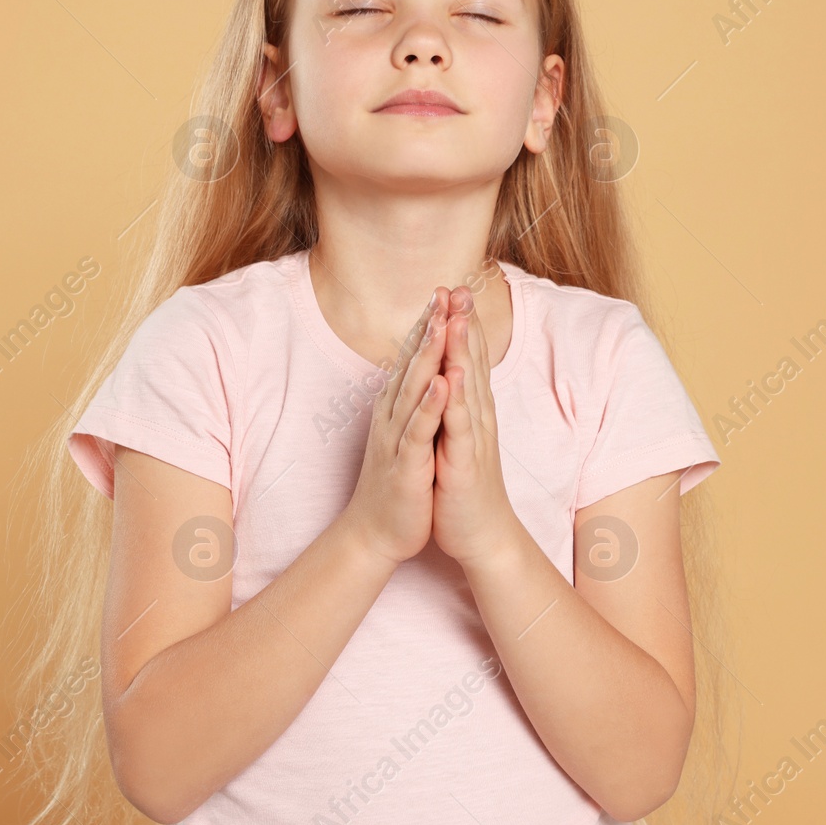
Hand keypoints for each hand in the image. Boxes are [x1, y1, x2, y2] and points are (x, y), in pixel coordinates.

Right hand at [344, 289, 449, 564]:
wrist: (377, 533)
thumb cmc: (399, 482)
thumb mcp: (407, 433)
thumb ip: (412, 401)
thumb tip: (421, 371)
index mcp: (397, 408)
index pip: (415, 359)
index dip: (430, 325)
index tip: (448, 292)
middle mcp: (393, 415)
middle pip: (413, 363)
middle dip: (430, 326)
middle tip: (446, 291)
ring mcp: (396, 438)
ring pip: (413, 389)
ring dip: (428, 355)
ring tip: (443, 322)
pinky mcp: (405, 464)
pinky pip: (418, 430)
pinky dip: (430, 405)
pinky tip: (444, 383)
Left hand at [431, 285, 518, 566]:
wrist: (481, 534)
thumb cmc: (464, 486)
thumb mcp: (457, 437)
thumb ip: (456, 406)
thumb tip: (450, 376)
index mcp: (471, 410)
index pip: (466, 358)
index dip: (460, 323)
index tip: (452, 289)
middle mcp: (477, 417)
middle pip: (471, 361)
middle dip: (464, 323)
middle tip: (460, 285)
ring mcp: (473, 437)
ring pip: (467, 385)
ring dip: (463, 351)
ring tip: (458, 316)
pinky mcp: (464, 461)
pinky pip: (459, 426)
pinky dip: (456, 400)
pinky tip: (452, 376)